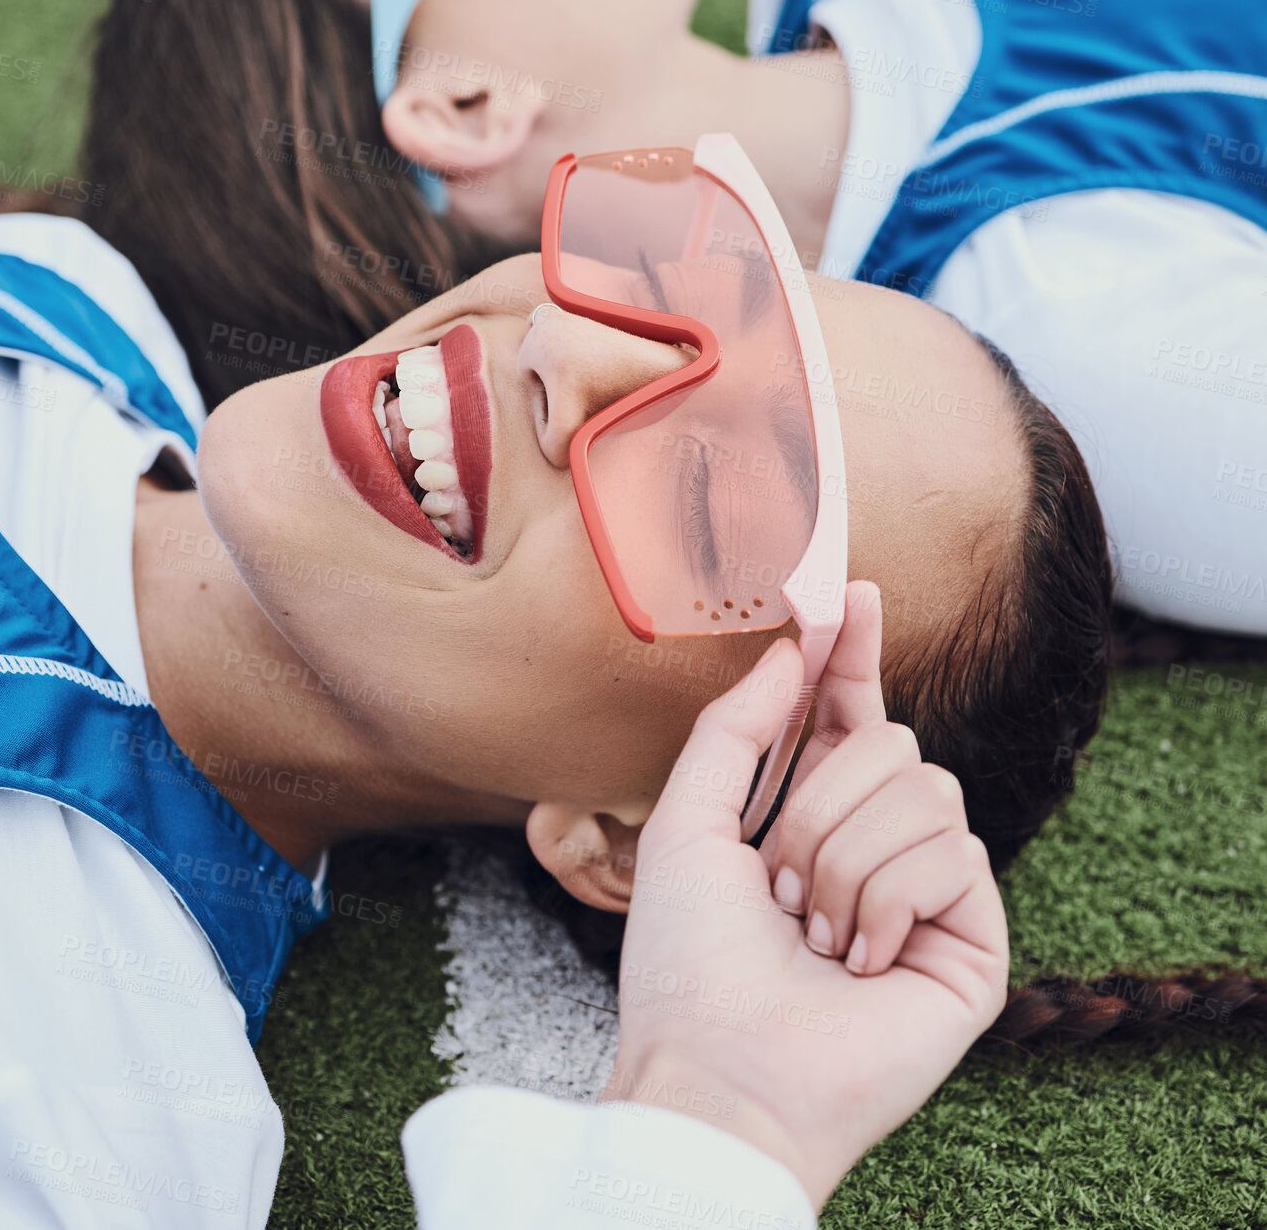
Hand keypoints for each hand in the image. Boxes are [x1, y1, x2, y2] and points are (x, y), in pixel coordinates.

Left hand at [603, 582, 1008, 1209]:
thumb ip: (737, 727)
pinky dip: (889, 902)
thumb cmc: (689, 960)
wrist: (720, 1071)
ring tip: (815, 935)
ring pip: (927, 792)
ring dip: (844, 862)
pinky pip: (957, 854)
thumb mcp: (685, 822)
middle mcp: (879, 844)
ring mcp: (932, 891)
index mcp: (812, 813)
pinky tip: (862, 961)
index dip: (854, 652)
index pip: (851, 713)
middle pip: (893, 744)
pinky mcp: (974, 938)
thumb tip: (792, 646)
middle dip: (817, 807)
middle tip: (779, 889)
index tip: (852, 589)